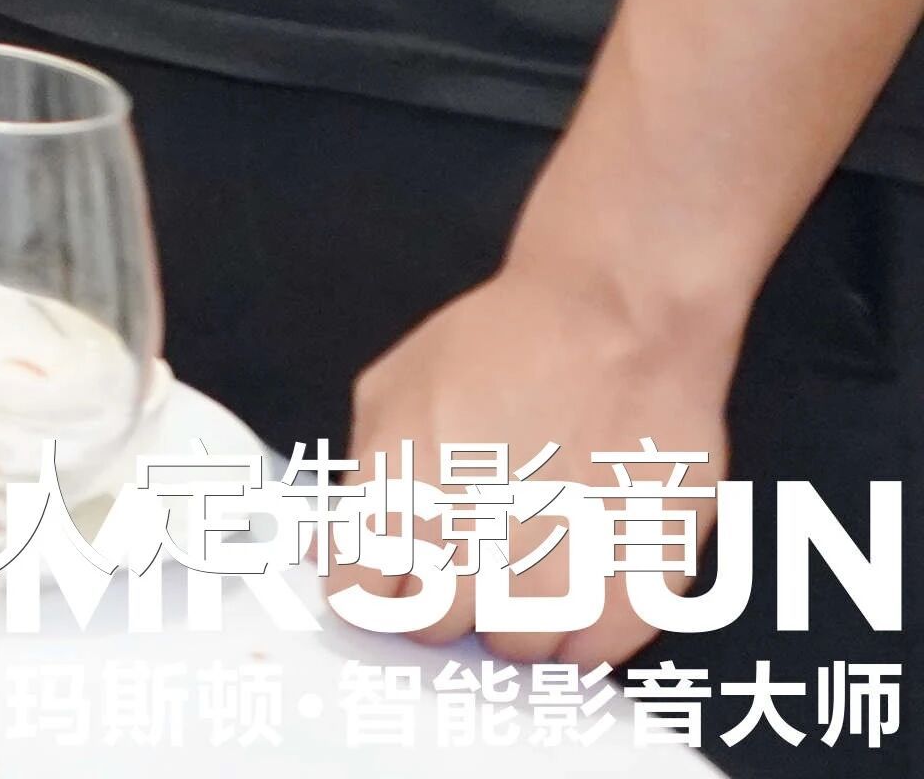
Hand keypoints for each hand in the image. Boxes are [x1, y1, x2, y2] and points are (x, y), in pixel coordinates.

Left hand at [345, 249, 735, 662]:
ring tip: (537, 557)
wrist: (618, 317)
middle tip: (476, 553)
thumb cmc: (503, 343)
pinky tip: (583, 581)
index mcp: (402, 495)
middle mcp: (474, 542)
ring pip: (516, 648)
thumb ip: (361, 475)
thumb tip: (335, 549)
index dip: (379, 590)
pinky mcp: (637, 584)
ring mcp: (558, 570)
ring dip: (520, 616)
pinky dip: (583, 631)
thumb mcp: (392, 389)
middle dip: (448, 598)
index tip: (398, 577)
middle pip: (437, 628)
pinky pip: (591, 654)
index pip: (362, 600)